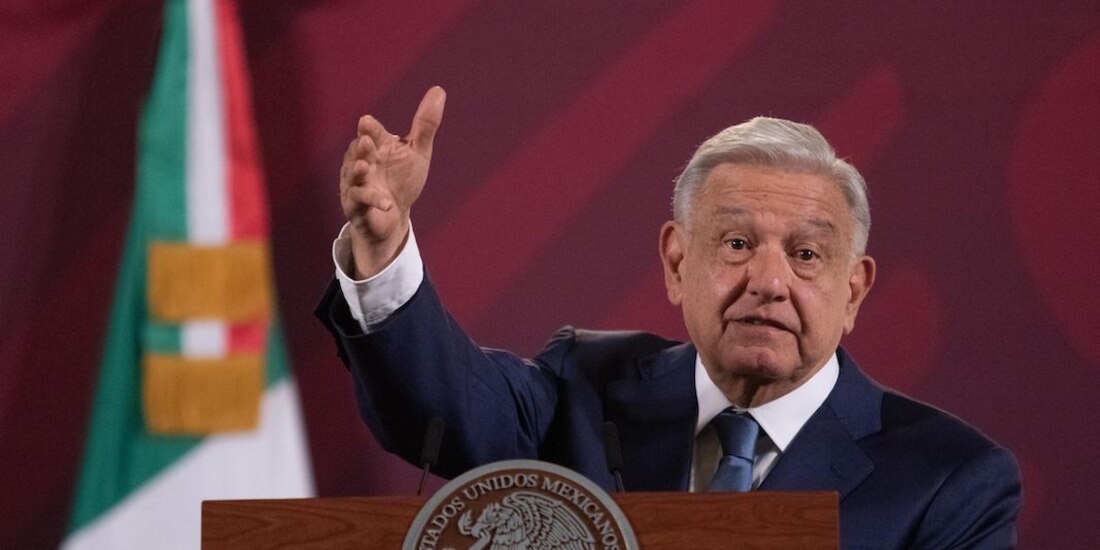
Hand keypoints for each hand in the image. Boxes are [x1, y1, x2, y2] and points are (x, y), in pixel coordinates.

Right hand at [340, 86, 445, 276]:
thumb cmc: (402, 180)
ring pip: (353, 176)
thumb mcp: (417, 152)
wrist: (392, 218)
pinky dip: (374, 201)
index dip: (370, 129)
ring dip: (358, 171)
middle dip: (361, 148)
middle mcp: (361, 162)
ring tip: (364, 167)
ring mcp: (356, 184)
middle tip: (365, 142)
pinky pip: (361, 201)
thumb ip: (425, 124)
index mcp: (376, 146)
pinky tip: (388, 203)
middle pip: (357, 152)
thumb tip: (439, 90)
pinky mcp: (355, 206)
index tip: (367, 122)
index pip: (371, 133)